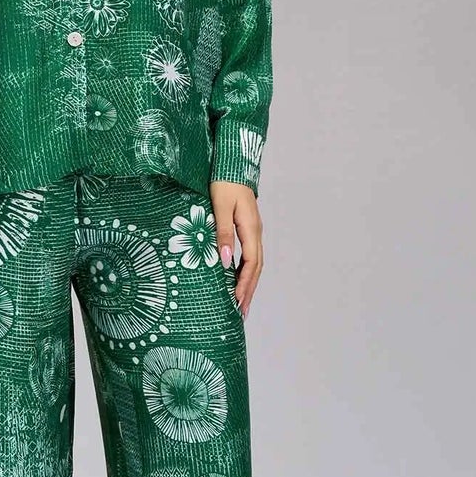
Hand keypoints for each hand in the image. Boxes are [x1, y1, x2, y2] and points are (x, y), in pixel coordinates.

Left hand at [209, 180, 262, 317]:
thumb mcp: (220, 207)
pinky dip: (244, 270)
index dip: (245, 284)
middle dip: (249, 290)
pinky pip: (249, 255)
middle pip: (256, 268)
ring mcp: (253, 230)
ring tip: (241, 302)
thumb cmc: (224, 183)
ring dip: (248, 283)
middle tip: (241, 312)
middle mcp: (255, 232)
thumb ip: (222, 234)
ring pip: (254, 263)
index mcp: (250, 229)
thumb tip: (225, 260)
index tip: (238, 302)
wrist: (232, 164)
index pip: (251, 264)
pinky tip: (236, 278)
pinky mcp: (247, 228)